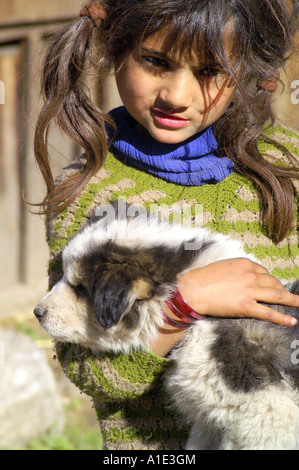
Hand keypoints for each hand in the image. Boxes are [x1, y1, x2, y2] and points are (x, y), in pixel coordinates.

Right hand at [177, 258, 297, 325]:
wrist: (192, 290)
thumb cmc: (203, 278)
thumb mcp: (223, 266)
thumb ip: (237, 270)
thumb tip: (245, 277)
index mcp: (245, 263)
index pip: (264, 272)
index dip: (270, 280)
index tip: (273, 286)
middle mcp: (250, 275)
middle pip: (273, 283)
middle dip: (282, 290)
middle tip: (288, 297)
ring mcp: (250, 291)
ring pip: (277, 296)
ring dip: (291, 301)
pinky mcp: (246, 306)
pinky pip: (268, 312)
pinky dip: (282, 317)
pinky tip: (292, 320)